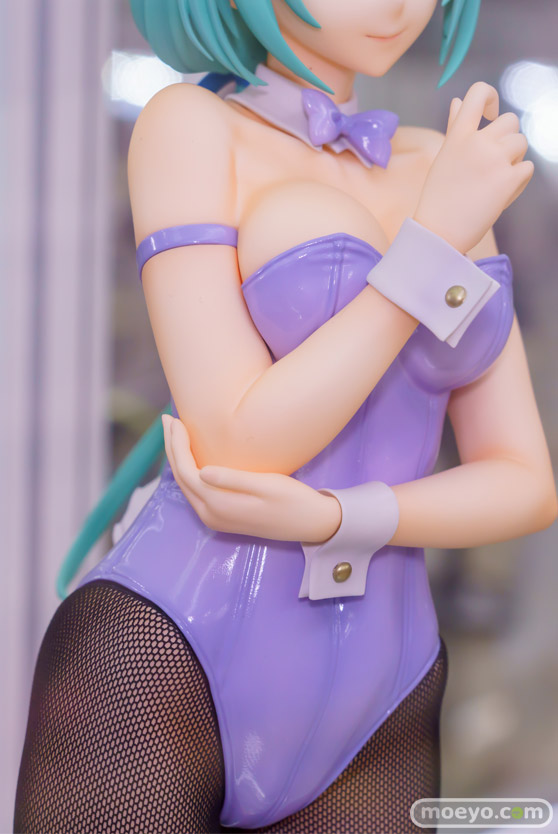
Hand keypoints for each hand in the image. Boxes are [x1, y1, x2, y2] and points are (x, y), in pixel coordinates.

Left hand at [162, 415, 341, 542]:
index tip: (175, 419)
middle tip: (168, 419)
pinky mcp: (221, 518)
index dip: (177, 444)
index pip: (186, 470)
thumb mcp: (265, 485)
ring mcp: (214, 519)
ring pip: (185, 485)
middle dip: (172, 447)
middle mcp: (210, 515)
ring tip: (176, 433)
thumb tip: (201, 472)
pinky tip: (191, 457)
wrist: (310, 524)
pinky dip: (188, 471)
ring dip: (178, 458)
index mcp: (219, 505)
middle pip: (180, 477)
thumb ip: (232, 480)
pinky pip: (195, 492)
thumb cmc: (292, 499)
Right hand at [414, 82, 533, 253]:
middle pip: (510, 121)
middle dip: (507, 139)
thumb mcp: (443, 158)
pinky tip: (500, 193)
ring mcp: (495, 160)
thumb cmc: (438, 198)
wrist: (439, 233)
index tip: (490, 115)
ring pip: (521, 143)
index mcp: (458, 135)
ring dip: (514, 159)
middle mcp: (477, 142)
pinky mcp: (508, 180)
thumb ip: (454, 128)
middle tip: (492, 163)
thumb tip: (458, 101)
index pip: (479, 92)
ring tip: (495, 179)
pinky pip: (526, 168)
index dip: (491, 97)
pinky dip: (518, 180)